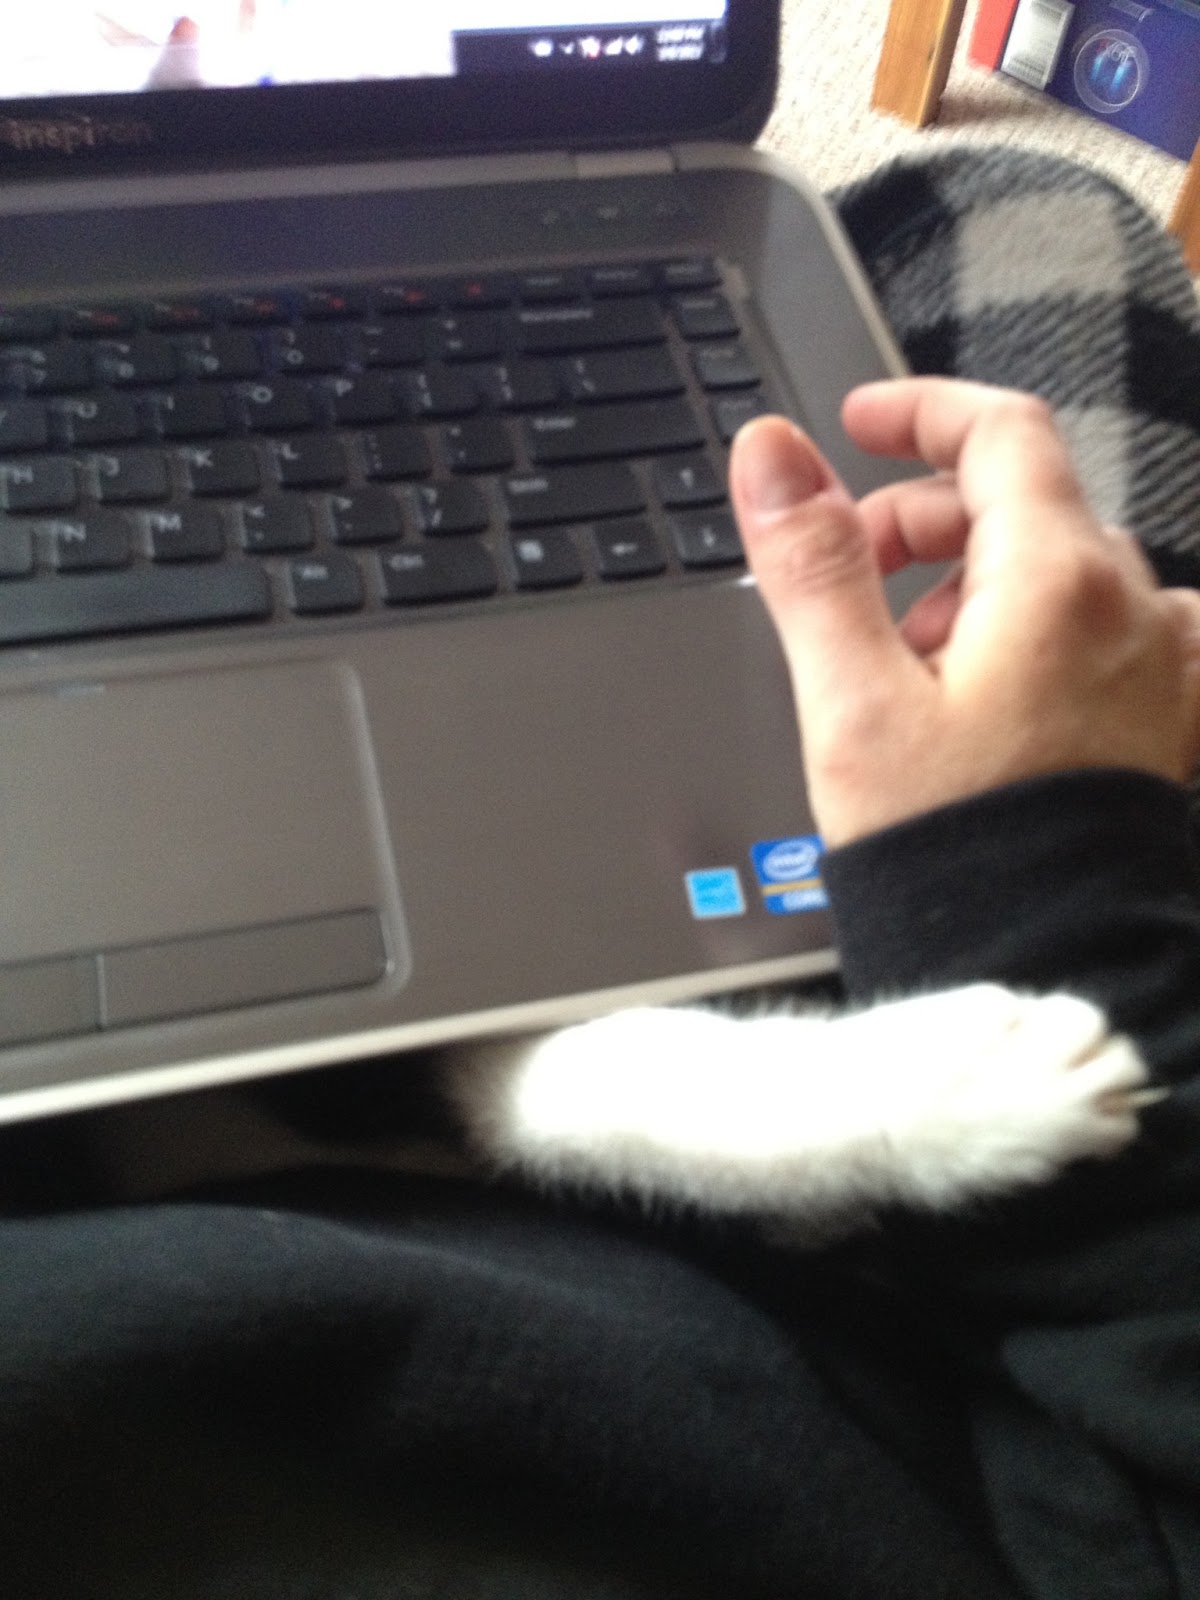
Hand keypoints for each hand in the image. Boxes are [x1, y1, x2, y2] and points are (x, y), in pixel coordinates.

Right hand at [729, 378, 1199, 847]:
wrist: (1047, 972)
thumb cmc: (957, 854)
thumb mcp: (854, 703)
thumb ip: (813, 566)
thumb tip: (772, 453)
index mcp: (1059, 584)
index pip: (1001, 435)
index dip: (920, 413)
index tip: (858, 426)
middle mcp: (1135, 612)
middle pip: (1026, 506)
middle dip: (926, 521)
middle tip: (850, 578)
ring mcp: (1164, 671)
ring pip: (1065, 573)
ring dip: (980, 584)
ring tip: (911, 661)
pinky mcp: (1167, 725)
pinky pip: (1108, 636)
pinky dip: (1039, 634)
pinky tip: (994, 695)